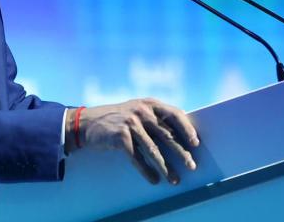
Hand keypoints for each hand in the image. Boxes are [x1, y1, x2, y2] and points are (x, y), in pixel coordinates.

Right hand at [65, 98, 199, 184]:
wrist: (87, 123)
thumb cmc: (117, 118)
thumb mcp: (137, 110)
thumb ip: (155, 117)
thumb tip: (181, 134)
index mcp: (149, 104)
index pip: (174, 114)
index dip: (186, 129)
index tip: (196, 143)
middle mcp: (141, 111)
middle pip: (167, 135)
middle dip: (181, 153)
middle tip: (191, 166)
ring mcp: (131, 124)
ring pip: (153, 150)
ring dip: (165, 167)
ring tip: (175, 179)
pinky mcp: (120, 137)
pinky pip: (137, 158)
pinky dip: (146, 171)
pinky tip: (153, 179)